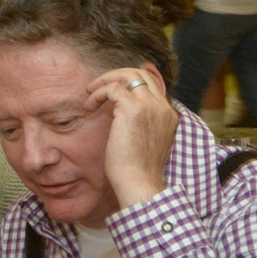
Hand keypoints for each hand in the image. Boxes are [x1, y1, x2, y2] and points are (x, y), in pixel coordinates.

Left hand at [84, 67, 178, 211]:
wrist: (139, 183)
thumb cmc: (136, 170)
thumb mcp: (142, 143)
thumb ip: (139, 125)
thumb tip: (118, 115)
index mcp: (168, 115)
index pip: (153, 84)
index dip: (131, 81)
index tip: (112, 88)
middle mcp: (162, 107)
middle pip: (141, 74)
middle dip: (116, 75)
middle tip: (97, 86)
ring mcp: (150, 106)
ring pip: (128, 75)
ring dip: (105, 81)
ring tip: (90, 92)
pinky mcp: (133, 109)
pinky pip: (113, 88)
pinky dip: (98, 93)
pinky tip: (89, 107)